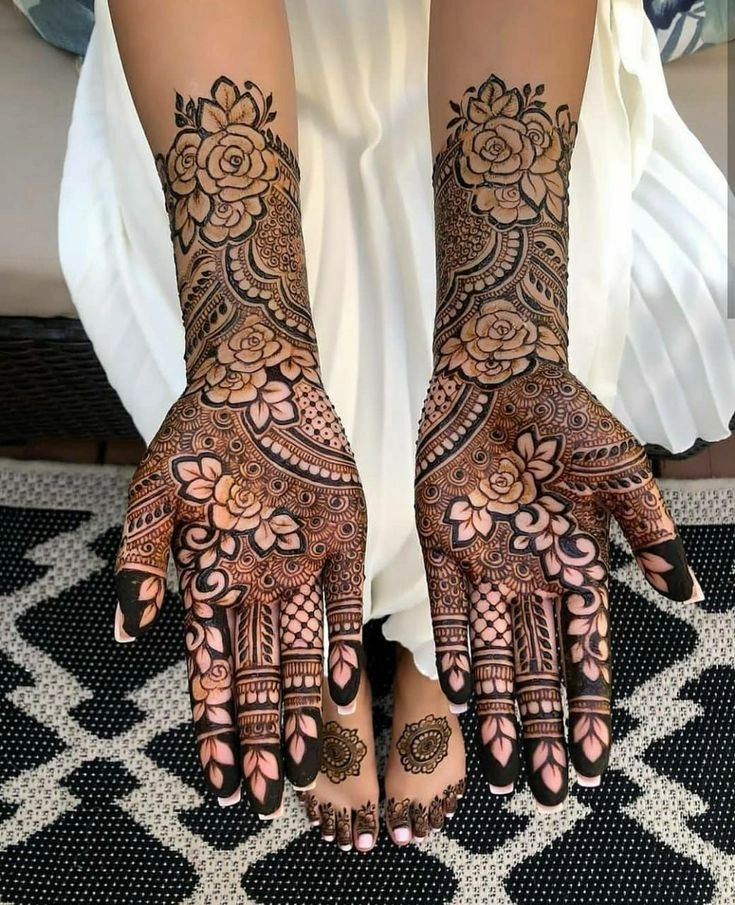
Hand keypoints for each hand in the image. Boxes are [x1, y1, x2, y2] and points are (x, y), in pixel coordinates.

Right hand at [114, 315, 365, 815]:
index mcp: (210, 583)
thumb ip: (139, 558)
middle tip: (266, 795)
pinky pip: (344, 601)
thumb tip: (124, 628)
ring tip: (305, 763)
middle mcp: (257, 587)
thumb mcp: (154, 494)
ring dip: (302, 707)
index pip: (212, 672)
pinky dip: (342, 643)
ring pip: (302, 652)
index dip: (215, 728)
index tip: (219, 782)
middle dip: (261, 737)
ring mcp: (302, 568)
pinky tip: (344, 691)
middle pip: (260, 677)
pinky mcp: (344, 541)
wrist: (253, 380)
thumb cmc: (194, 435)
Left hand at [415, 358, 697, 807]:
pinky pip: (449, 611)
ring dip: (496, 709)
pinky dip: (453, 651)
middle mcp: (533, 579)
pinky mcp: (443, 547)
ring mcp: (488, 566)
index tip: (588, 765)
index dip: (587, 709)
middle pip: (539, 670)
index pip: (587, 655)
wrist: (501, 375)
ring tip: (496, 767)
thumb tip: (693, 598)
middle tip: (539, 791)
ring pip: (494, 654)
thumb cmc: (571, 418)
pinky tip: (457, 695)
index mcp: (581, 567)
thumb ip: (653, 535)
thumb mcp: (623, 475)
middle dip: (539, 730)